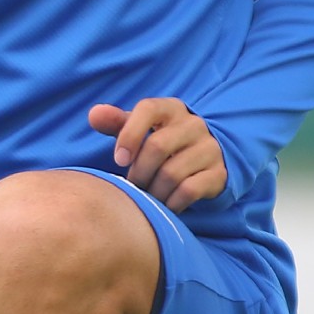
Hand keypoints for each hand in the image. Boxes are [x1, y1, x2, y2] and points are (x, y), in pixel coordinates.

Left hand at [87, 98, 226, 211]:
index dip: (129, 134)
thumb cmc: (162, 142)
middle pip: (158, 146)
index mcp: (171, 108)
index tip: (118, 160)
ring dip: (153, 191)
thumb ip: (116, 122)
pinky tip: (165, 206)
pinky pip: (189, 190)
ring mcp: (209, 148)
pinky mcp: (218, 173)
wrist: (206, 158)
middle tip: (132, 186)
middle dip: (139, 172)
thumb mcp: (140, 129)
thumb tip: (94, 114)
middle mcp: (193, 124)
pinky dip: (171, 203)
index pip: (148, 109)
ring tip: (147, 197)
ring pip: (172, 173)